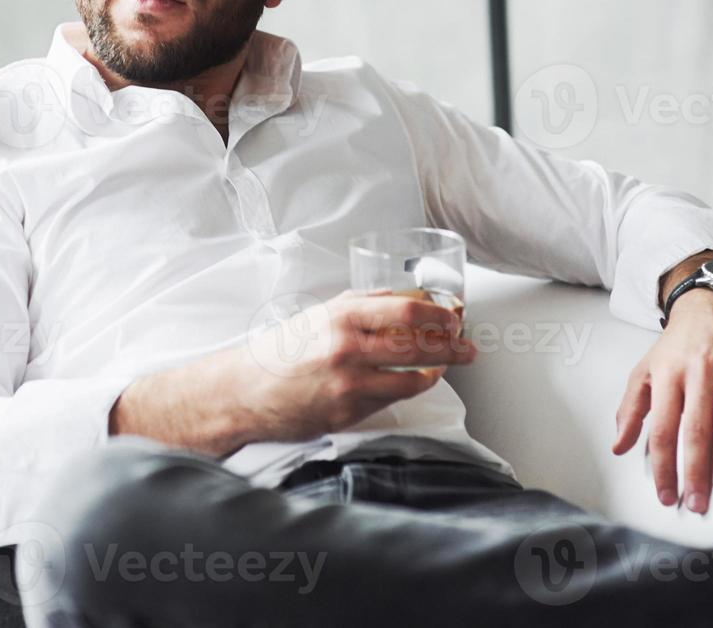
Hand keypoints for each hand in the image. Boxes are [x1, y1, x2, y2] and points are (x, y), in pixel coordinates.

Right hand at [111, 289, 473, 453]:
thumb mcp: (321, 313)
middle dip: (452, 346)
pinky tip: (415, 382)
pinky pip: (391, 400)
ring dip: (437, 372)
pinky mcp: (349, 414)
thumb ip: (363, 304)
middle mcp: (347, 350)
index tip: (455, 318)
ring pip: (413, 379)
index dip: (440, 316)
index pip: (407, 313)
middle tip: (467, 346)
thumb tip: (406, 298)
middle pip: (418, 346)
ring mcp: (349, 385)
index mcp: (341, 317)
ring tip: (446, 366)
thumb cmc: (282, 350)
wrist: (246, 392)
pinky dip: (408, 389)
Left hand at [610, 289, 712, 513]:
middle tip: (696, 502)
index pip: (663, 429)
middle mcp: (699, 372)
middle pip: (696, 429)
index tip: (667, 494)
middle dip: (695, 470)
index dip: (663, 466)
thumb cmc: (678, 344)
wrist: (712, 301)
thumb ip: (631, 409)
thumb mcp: (646, 371)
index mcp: (668, 376)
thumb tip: (619, 447)